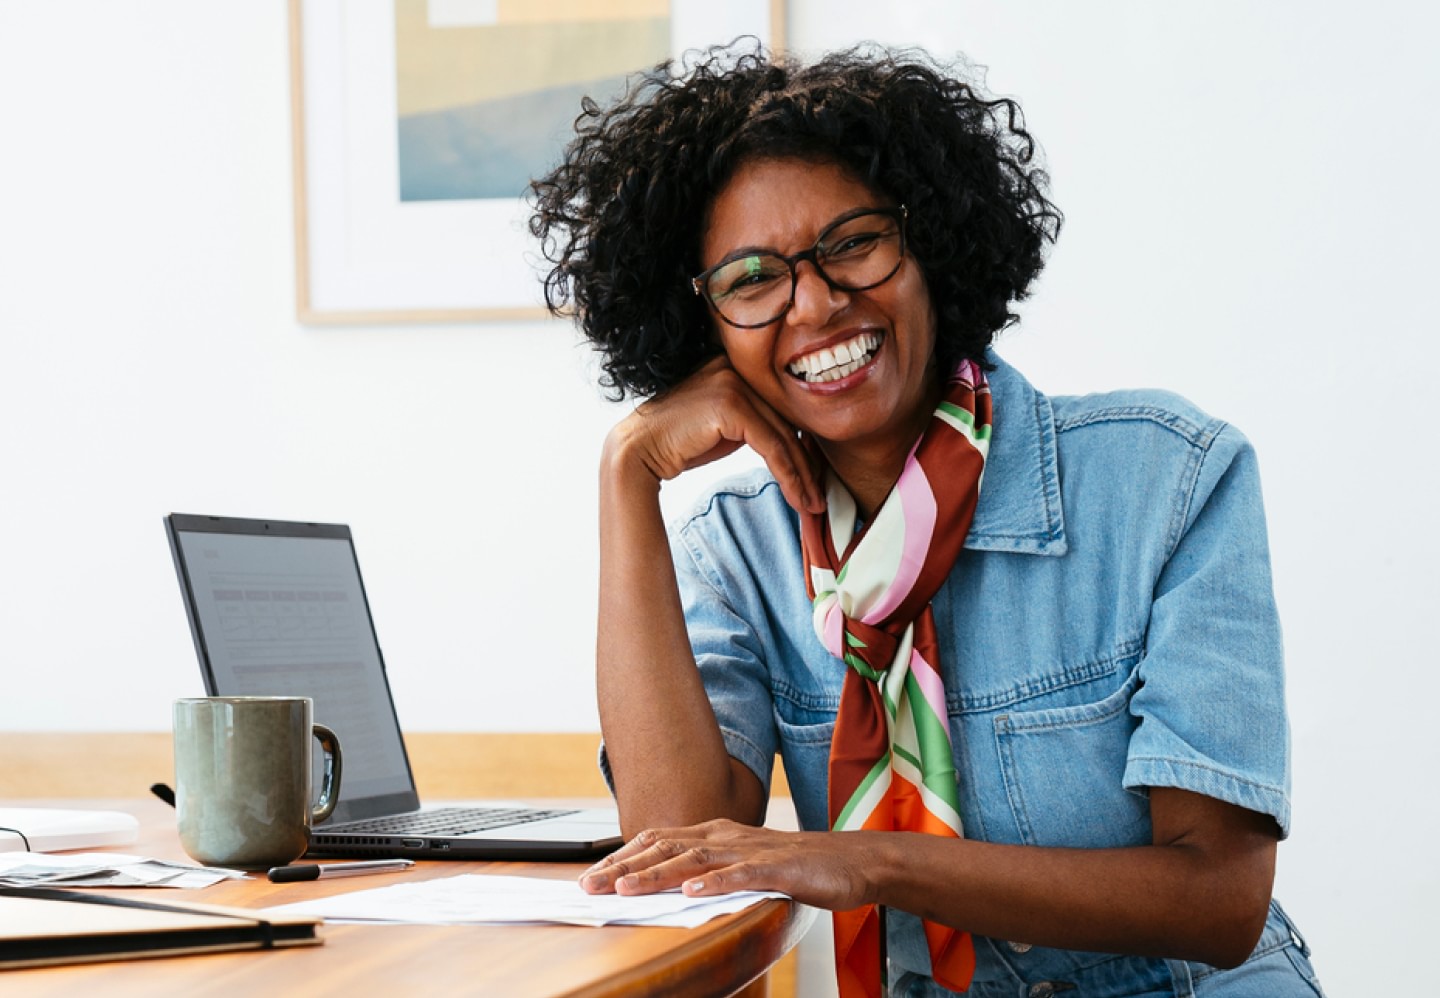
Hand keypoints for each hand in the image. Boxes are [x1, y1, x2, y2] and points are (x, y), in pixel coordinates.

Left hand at [579, 819, 875, 911]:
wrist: (853, 862)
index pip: (659, 841)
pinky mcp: (780, 869)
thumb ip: (707, 872)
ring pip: (696, 859)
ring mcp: (753, 851)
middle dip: (624, 866)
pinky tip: (692, 893)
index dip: (622, 856)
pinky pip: (743, 875)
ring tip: (625, 887)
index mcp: (716, 834)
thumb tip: (666, 888)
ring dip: (657, 873)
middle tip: (589, 885)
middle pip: (666, 847)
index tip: (591, 876)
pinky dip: (715, 884)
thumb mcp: (742, 866)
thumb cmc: (797, 867)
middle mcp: (728, 836)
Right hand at [606, 355, 824, 514]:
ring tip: (812, 504)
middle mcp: (736, 367)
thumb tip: (792, 440)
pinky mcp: (731, 404)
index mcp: (736, 366)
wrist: (638, 450)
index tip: (814, 477)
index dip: (802, 444)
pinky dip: (789, 475)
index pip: (781, 408)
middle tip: (819, 496)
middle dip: (808, 463)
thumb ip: (755, 423)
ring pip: (784, 435)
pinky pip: (772, 445)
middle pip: (787, 420)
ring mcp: (733, 382)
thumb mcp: (725, 428)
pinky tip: (797, 497)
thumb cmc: (678, 442)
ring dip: (803, 476)